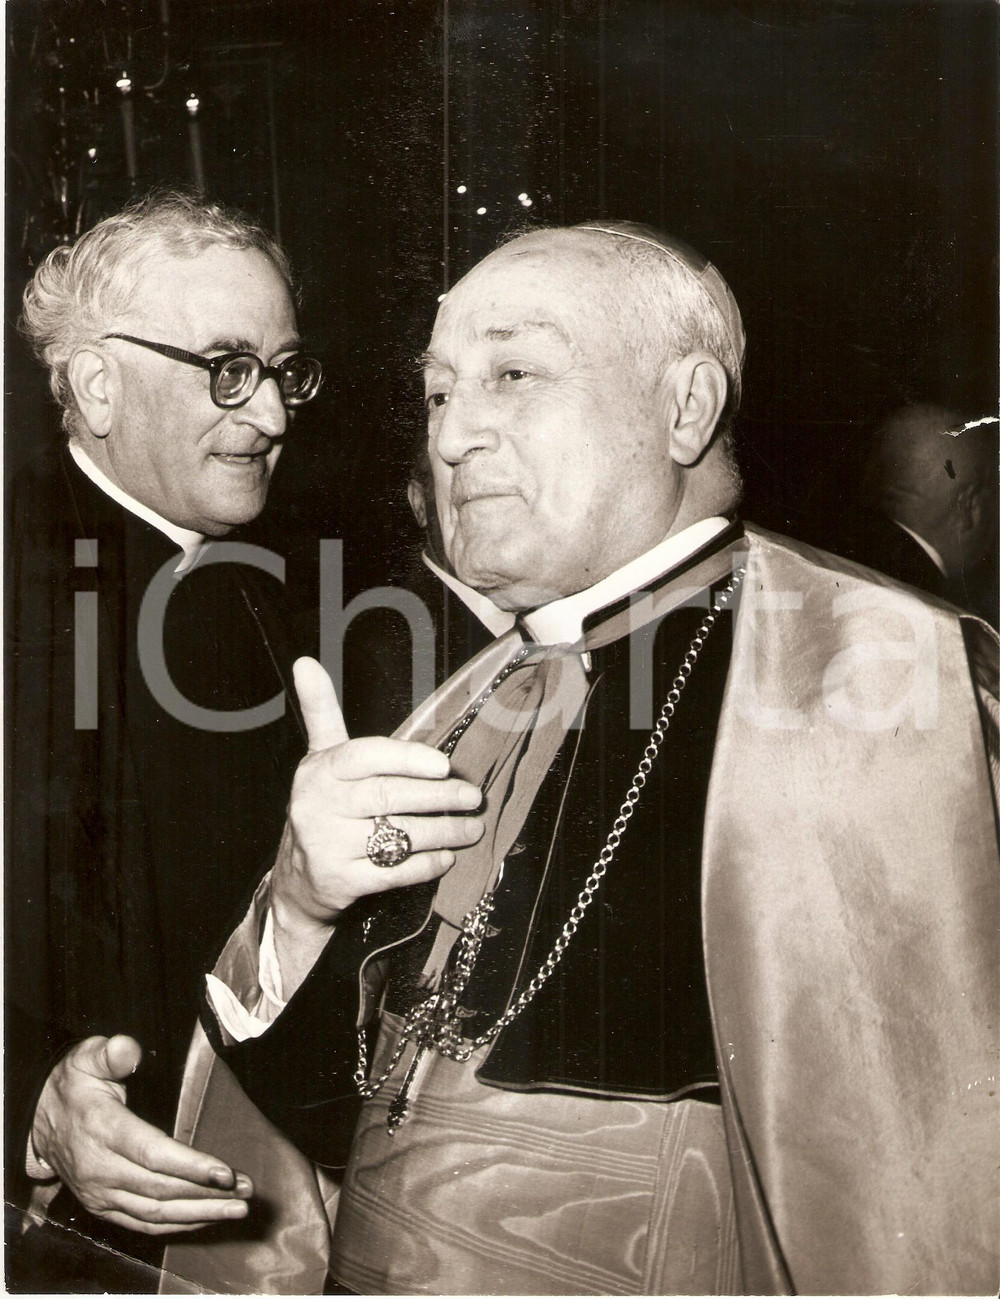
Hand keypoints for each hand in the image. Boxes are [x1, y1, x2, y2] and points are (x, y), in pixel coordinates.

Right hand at [31, 1035, 253, 1234]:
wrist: (39, 1119)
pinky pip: (143, 1224)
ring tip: (238, 1208)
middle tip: (246, 1190)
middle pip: (160, 1189)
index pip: (151, 1154)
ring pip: (155, 1213)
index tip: (225, 1172)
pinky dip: (178, 1225)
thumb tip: (128, 1049)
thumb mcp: (86, 1058)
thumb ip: (110, 1053)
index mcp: (101, 1129)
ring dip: (201, 1214)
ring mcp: (100, 1193)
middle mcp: (100, 1168)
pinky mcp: (103, 1207)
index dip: (190, 1166)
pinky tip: (207, 1218)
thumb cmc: (74, 1084)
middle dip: (207, 1192)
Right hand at [271, 658, 483, 987]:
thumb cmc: (323, 806)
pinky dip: (425, 864)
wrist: (298, 879)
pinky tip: (446, 856)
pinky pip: (394, 872)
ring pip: (396, 835)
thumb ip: (321, 711)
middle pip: (388, 797)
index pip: (365, 757)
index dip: (407, 759)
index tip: (444, 765)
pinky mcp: (340, 881)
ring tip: (472, 827)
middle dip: (438, 797)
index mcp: (319, 770)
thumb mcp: (320, 758)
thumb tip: (306, 662)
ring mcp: (327, 846)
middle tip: (473, 796)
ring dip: (443, 832)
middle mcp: (318, 806)